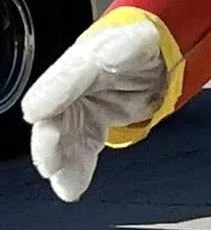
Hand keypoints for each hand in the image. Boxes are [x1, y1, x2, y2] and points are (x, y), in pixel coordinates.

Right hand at [22, 19, 167, 201]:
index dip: (50, 94)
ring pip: (65, 139)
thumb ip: (124, 48)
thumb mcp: (138, 41)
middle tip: (49, 162)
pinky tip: (72, 187)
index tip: (35, 112)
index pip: (65, 76)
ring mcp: (82, 108)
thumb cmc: (140, 47)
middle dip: (49, 142)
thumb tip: (108, 54)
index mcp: (85, 59)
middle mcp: (75, 87)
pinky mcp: (92, 125)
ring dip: (62, 163)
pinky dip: (77, 170)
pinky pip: (82, 150)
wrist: (155, 59)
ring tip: (63, 184)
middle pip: (54, 116)